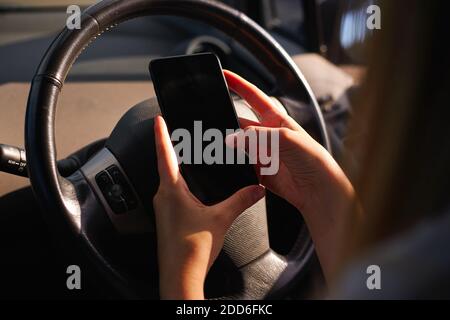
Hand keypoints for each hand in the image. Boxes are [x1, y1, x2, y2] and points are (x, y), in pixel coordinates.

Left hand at [153, 115, 264, 299]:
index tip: (158, 119)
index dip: (161, 134)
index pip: (164, 154)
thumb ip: (240, 200)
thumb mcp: (220, 219)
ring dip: (175, 167)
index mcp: (171, 191)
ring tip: (185, 155)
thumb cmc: (191, 250)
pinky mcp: (167, 220)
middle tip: (177, 133)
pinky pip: (172, 195)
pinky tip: (192, 189)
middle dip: (171, 147)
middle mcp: (162, 198)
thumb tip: (256, 189)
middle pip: (165, 165)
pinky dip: (180, 184)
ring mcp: (163, 210)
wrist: (180, 277)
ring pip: (168, 181)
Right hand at [224, 70, 355, 280]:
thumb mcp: (286, 139)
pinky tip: (226, 162)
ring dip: (228, 144)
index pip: (253, 97)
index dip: (239, 85)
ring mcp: (262, 153)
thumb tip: (232, 138)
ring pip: (237, 144)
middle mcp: (267, 135)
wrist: (319, 190)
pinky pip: (240, 165)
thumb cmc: (313, 160)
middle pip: (240, 121)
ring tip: (215, 142)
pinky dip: (232, 163)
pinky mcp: (258, 171)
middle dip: (226, 118)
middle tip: (211, 118)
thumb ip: (258, 136)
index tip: (224, 75)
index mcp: (276, 120)